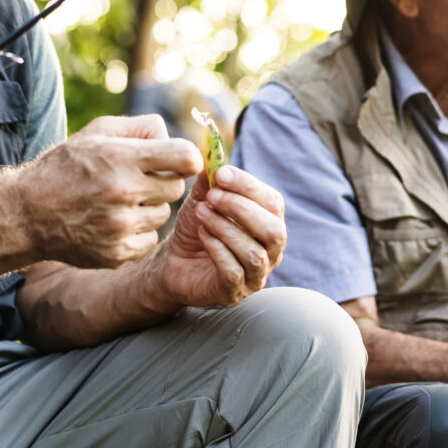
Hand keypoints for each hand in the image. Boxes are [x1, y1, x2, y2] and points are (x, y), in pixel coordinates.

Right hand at [16, 114, 201, 268]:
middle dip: (165, 181)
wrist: (25, 214)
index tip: (179, 160)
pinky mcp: (116, 253)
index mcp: (121, 157)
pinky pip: (150, 238)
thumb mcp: (97, 131)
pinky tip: (116, 221)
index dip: (188, 158)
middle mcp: (122, 192)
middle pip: (177, 187)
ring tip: (122, 201)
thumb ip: (141, 127)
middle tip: (140, 180)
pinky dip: (140, 231)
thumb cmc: (66, 166)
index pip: (186, 158)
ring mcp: (119, 226)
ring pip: (164, 214)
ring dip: (151, 206)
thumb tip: (173, 135)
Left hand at [150, 165, 285, 307]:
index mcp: (270, 221)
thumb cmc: (198, 227)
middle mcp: (271, 250)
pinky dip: (217, 249)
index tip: (221, 174)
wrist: (174, 261)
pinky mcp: (234, 292)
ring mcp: (256, 275)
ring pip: (254, 253)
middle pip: (274, 230)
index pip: (273, 202)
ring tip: (201, 214)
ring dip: (225, 228)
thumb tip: (212, 156)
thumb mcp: (203, 199)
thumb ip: (211, 180)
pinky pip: (234, 272)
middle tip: (212, 196)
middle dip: (241, 209)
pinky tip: (202, 235)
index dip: (249, 186)